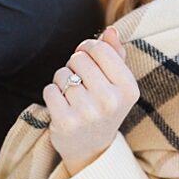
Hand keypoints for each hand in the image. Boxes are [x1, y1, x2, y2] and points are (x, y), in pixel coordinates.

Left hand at [43, 27, 139, 175]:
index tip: (84, 52)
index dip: (88, 46)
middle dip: (74, 63)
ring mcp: (88, 113)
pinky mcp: (66, 123)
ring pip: (63, 74)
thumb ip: (115, 54)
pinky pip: (50, 90)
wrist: (91, 148)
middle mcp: (111, 100)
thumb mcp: (118, 83)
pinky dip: (51, 91)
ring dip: (62, 78)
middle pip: (80, 59)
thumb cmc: (105, 106)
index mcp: (128, 88)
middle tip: (78, 76)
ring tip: (70, 91)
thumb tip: (110, 31)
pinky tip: (60, 101)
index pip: (102, 50)